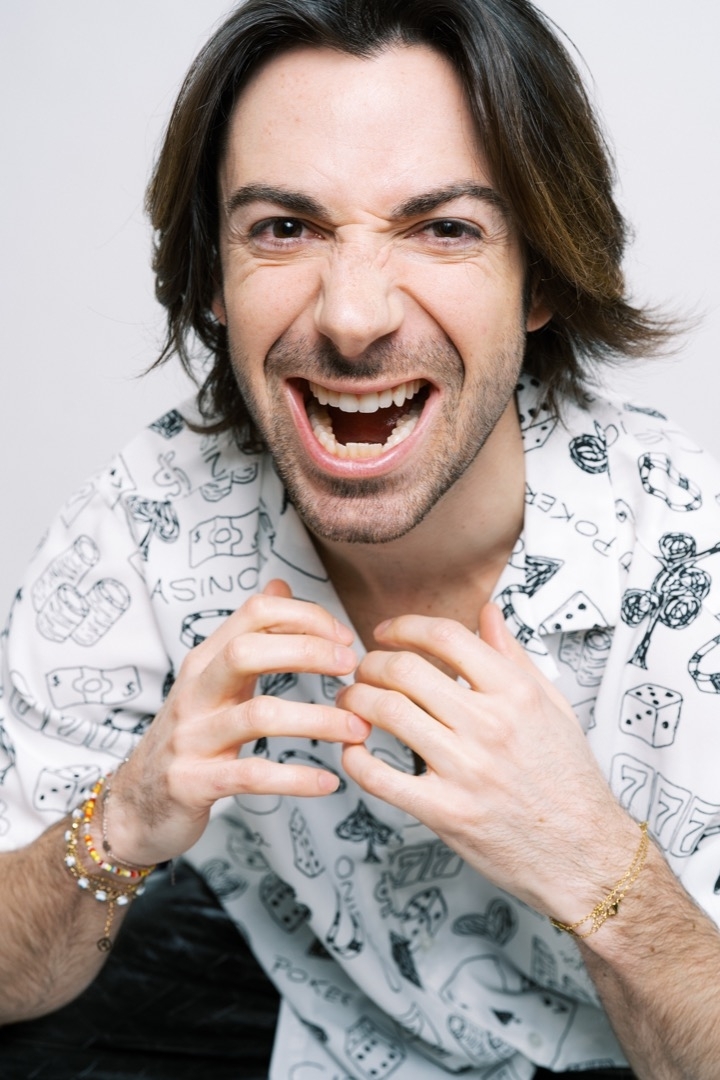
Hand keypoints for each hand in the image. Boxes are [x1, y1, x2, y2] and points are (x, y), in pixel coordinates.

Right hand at [107, 580, 366, 865]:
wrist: (137, 806)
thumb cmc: (190, 737)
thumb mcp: (214, 679)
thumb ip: (251, 635)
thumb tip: (280, 584)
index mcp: (205, 661)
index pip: (254, 613)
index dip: (304, 616)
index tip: (343, 639)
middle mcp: (194, 692)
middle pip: (247, 651)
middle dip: (306, 651)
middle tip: (351, 666)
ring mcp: (190, 737)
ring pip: (257, 716)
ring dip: (316, 720)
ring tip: (358, 729)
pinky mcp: (193, 783)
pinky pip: (251, 775)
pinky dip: (295, 778)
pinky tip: (329, 781)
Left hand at [338, 603, 635, 920]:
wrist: (587, 855)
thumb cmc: (569, 781)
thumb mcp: (553, 707)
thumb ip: (513, 657)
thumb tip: (486, 613)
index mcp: (515, 693)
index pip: (446, 636)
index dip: (405, 626)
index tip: (388, 633)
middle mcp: (489, 725)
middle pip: (405, 669)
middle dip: (372, 663)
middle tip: (363, 670)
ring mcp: (465, 769)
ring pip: (387, 713)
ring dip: (356, 701)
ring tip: (352, 703)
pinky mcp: (445, 812)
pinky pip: (380, 777)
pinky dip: (356, 758)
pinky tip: (354, 750)